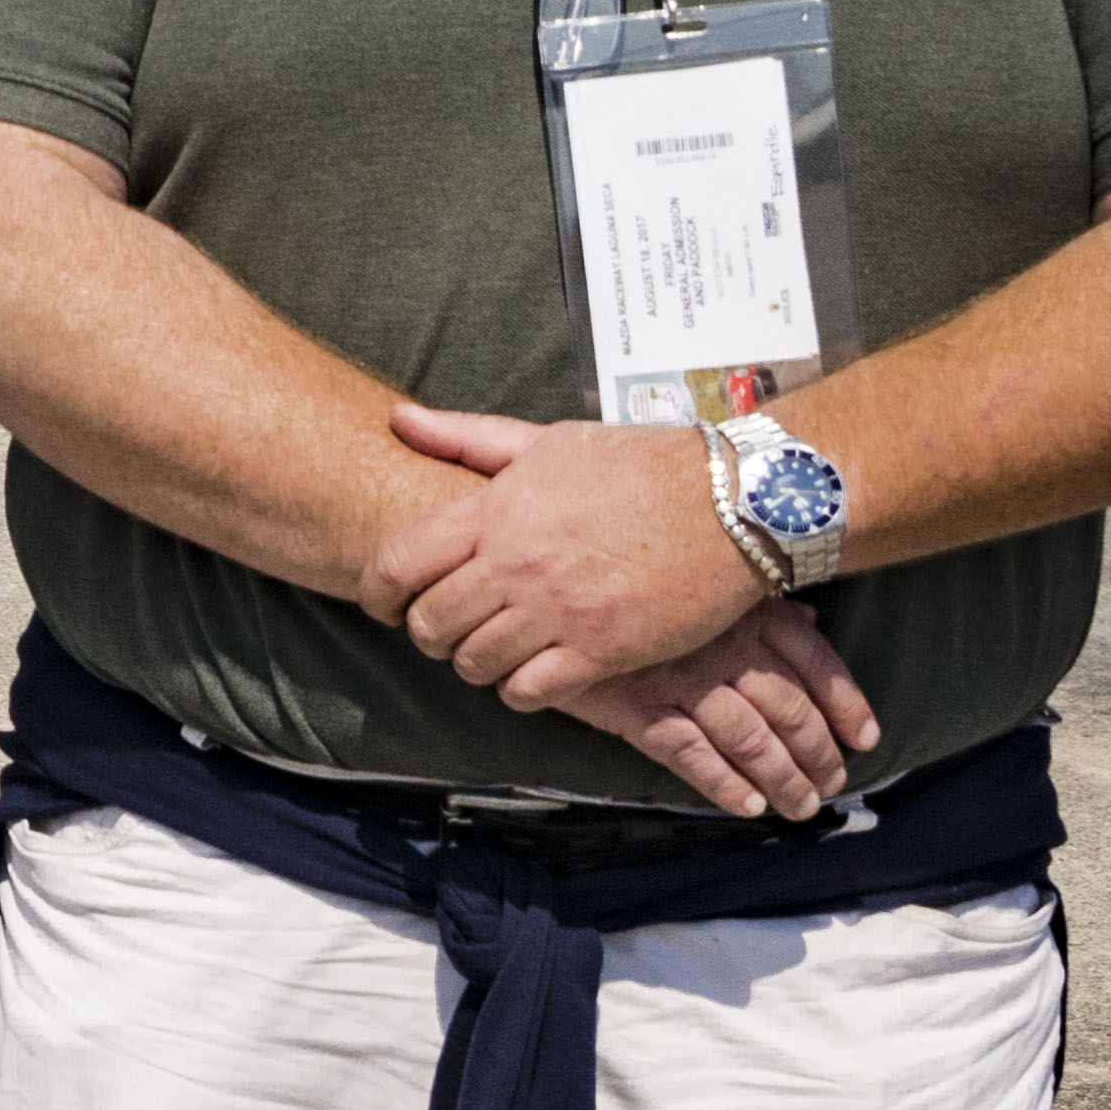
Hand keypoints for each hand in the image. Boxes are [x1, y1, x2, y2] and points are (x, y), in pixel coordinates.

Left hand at [368, 403, 760, 704]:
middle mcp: (518, 564)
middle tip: (443, 631)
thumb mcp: (549, 440)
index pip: (399, 562)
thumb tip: (398, 418)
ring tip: (489, 651)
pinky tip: (531, 674)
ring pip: (474, 662)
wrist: (733, 500)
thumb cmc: (641, 466)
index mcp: (497, 510)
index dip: (377, 592)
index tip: (383, 604)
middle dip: (426, 633)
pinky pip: (531, 691)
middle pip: (430, 622)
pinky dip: (519, 689)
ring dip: (472, 663)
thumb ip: (468, 439)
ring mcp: (560, 610)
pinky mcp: (604, 649)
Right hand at [559, 595, 880, 819]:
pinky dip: (724, 783)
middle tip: (832, 784)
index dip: (845, 705)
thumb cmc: (621, 573)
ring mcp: (680, 678)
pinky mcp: (636, 706)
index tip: (863, 738)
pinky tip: (746, 806)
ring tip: (799, 806)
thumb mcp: (698, 575)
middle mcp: (722, 646)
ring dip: (783, 779)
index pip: (816, 663)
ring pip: (751, 739)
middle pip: (791, 709)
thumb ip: (756, 601)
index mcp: (744, 610)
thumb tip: (809, 617)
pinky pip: (690, 753)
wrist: (538, 577)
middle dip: (819, 754)